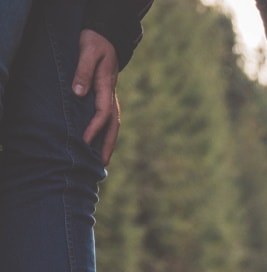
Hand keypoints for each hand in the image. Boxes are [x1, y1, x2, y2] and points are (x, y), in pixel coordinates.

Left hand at [74, 29, 119, 164]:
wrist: (107, 37)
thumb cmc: (95, 43)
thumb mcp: (88, 52)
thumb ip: (83, 72)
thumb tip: (78, 93)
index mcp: (106, 86)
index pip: (102, 112)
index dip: (94, 128)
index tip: (85, 141)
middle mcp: (111, 95)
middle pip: (114, 124)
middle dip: (108, 144)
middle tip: (103, 163)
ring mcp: (111, 96)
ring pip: (114, 124)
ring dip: (110, 142)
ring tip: (104, 160)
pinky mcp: (108, 96)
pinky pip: (110, 118)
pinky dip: (108, 132)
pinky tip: (101, 141)